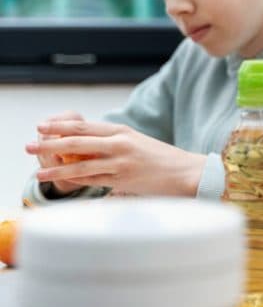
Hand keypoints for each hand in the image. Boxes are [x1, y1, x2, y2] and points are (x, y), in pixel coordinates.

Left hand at [26, 120, 206, 196]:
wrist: (187, 172)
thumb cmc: (163, 160)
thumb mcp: (138, 144)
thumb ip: (115, 145)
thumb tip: (91, 149)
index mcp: (122, 131)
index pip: (85, 126)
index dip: (61, 126)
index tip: (43, 126)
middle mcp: (120, 143)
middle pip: (78, 140)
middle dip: (51, 141)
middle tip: (31, 142)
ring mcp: (121, 161)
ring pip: (80, 162)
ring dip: (55, 166)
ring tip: (37, 169)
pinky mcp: (124, 178)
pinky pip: (92, 179)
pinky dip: (72, 180)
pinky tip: (59, 181)